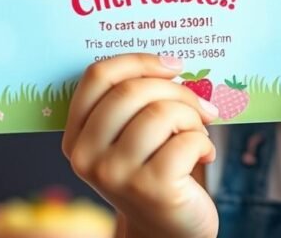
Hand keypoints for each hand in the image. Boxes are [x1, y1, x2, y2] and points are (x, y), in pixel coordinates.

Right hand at [62, 53, 219, 237]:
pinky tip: (203, 155)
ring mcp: (115, 175)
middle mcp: (87, 157)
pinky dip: (204, 142)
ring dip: (192, 117)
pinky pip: (186, 141)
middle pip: (132, 90)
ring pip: (161, 113)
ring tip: (198, 134)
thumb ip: (138, 101)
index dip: (139, 61)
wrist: (169, 230)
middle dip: (177, 90)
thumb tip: (172, 62)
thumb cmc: (157, 170)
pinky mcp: (150, 189)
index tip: (173, 65)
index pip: (97, 76)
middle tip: (200, 106)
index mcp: (76, 137)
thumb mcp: (134, 136)